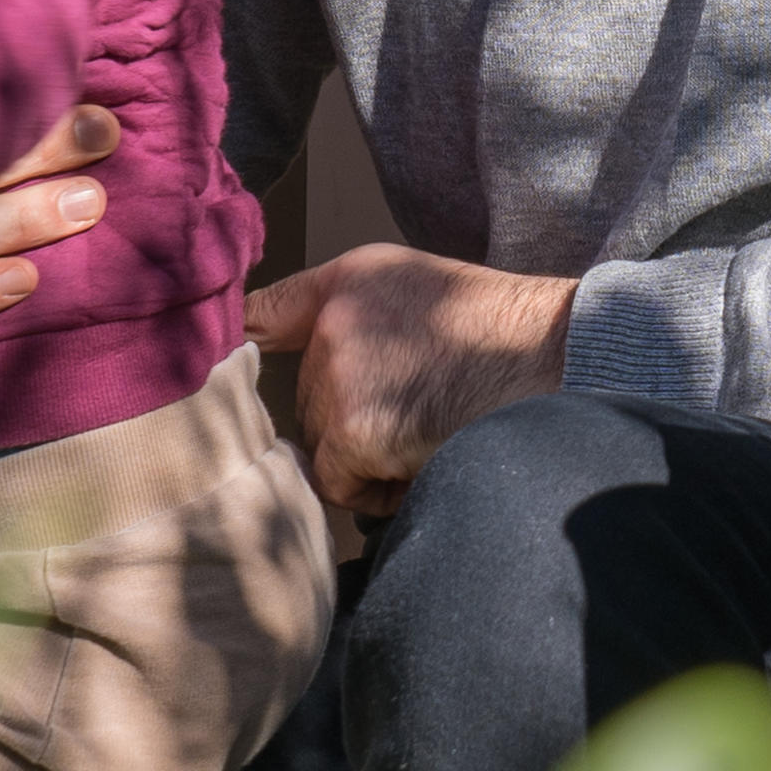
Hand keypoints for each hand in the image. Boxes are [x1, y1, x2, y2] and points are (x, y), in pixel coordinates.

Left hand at [249, 245, 577, 512]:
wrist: (553, 359)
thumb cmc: (504, 337)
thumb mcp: (424, 294)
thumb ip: (361, 320)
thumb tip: (314, 385)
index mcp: (350, 281)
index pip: (263, 310)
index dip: (235, 341)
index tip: (217, 370)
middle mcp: (333, 320)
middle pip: (308, 402)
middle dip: (353, 423)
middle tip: (420, 409)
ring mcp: (340, 373)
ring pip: (323, 446)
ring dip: (368, 460)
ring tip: (430, 431)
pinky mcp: (355, 428)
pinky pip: (341, 484)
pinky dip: (381, 489)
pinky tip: (425, 456)